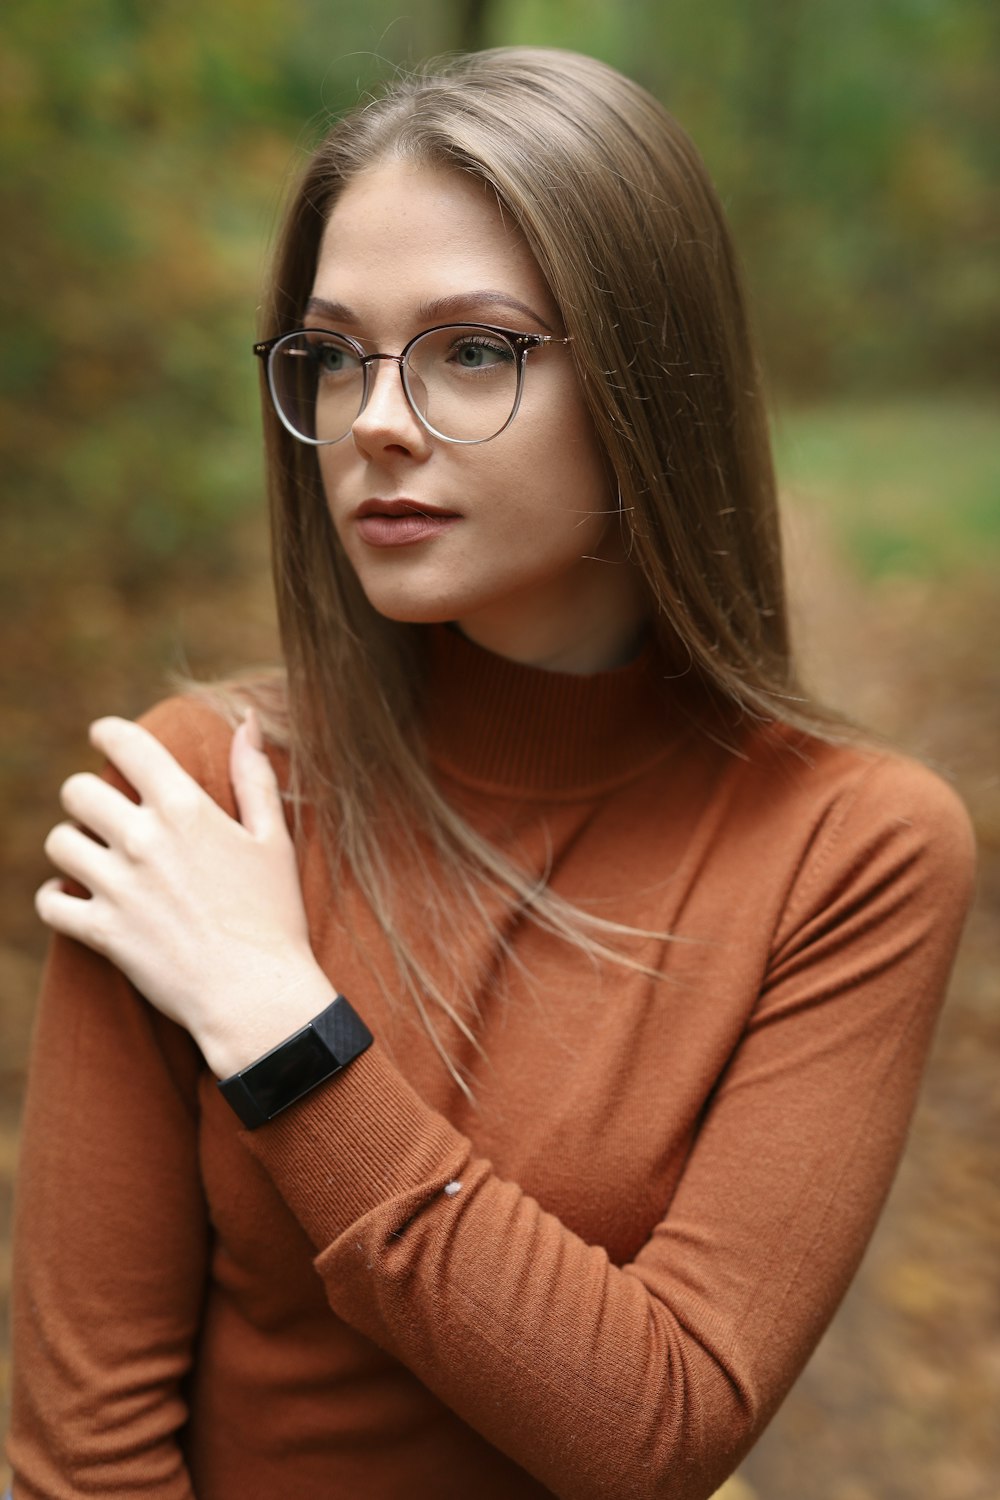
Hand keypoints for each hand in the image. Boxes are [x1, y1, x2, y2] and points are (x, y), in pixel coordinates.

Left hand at [36, 711, 336, 1076]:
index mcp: (185, 807)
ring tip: (93, 857)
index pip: (124, 742)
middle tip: (102, 813)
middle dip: (87, 796)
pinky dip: (56, 898)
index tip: (104, 736)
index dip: (107, 732)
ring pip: (58, 842)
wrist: (259, 995)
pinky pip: (50, 901)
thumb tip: (247, 721)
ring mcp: (119, 886)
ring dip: (72, 845)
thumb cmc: (274, 916)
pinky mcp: (102, 932)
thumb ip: (254, 776)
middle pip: (77, 791)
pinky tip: (75, 898)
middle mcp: (144, 839)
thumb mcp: (274, 839)